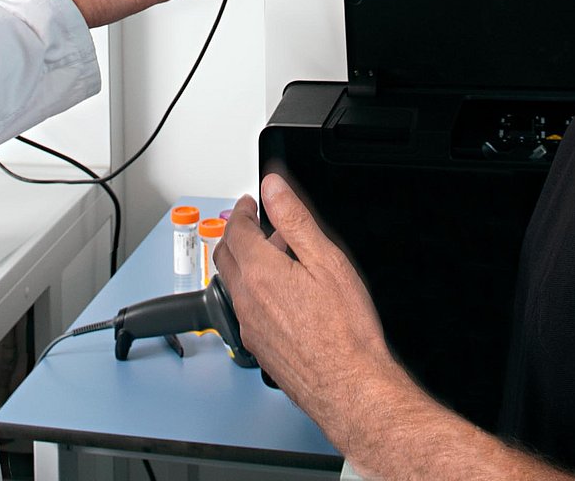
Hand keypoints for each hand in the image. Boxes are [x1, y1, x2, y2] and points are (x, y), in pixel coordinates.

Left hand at [213, 174, 408, 454]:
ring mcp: (249, 326)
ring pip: (234, 285)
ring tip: (274, 258)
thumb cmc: (345, 331)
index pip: (236, 229)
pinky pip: (245, 311)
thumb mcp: (326, 260)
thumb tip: (273, 187)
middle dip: (236, 234)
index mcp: (260, 272)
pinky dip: (253, 292)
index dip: (243, 211)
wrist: (349, 387)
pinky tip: (280, 296)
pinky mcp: (258, 348)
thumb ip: (294, 219)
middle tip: (253, 225)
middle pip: (226, 256)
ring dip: (245, 263)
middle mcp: (246, 300)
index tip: (250, 204)